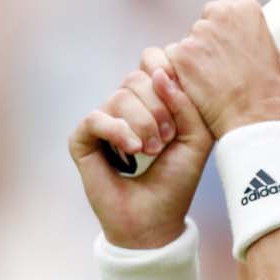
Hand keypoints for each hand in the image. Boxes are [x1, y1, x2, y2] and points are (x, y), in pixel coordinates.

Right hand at [70, 46, 211, 248]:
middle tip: (167, 139)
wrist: (155, 220)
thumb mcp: (196, 137)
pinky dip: (118, 132)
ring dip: (143, 124)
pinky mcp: (82, 139)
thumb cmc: (177, 180)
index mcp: (152, 98)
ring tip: (152, 150)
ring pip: (119, 97)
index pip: (151, 59)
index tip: (180, 110)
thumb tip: (159, 73)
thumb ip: (187, 103)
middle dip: (158, 107)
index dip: (167, 74)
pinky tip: (132, 150)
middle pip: (136, 77)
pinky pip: (96, 118)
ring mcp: (103, 120)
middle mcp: (125, 105)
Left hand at [165, 0, 279, 140]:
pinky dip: (181, 74)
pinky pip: (173, 60)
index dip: (225, 33)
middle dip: (208, 45)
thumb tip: (231, 42)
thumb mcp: (268, 51)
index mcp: (246, 9)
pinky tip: (199, 89)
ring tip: (213, 83)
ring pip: (187, 43)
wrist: (255, 116)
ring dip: (194, 60)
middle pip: (203, 24)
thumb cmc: (267, 92)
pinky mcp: (182, 54)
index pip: (223, 11)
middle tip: (222, 70)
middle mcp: (221, 14)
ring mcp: (199, 34)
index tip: (231, 50)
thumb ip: (245, 37)